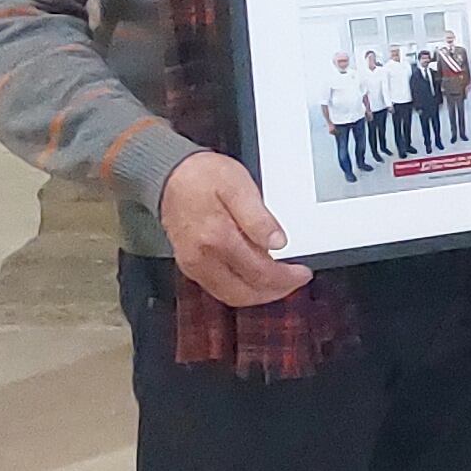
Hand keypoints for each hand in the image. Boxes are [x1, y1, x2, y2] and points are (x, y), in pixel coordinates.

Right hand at [156, 151, 306, 307]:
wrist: (169, 175)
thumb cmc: (202, 176)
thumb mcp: (239, 186)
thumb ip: (259, 218)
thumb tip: (278, 242)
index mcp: (216, 238)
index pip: (259, 272)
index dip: (285, 278)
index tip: (302, 273)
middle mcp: (201, 257)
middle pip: (243, 293)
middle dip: (274, 292)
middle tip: (295, 281)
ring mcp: (192, 263)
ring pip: (229, 295)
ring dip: (257, 294)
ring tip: (279, 283)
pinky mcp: (189, 263)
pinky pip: (217, 288)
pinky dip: (240, 289)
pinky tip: (254, 278)